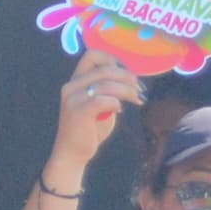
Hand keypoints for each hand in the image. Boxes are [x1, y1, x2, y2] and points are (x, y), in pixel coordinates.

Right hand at [49, 44, 141, 178]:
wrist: (71, 154)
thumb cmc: (88, 130)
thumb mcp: (99, 105)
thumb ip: (108, 90)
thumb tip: (130, 77)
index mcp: (75, 81)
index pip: (93, 55)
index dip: (113, 59)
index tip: (127, 73)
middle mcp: (71, 86)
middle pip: (106, 69)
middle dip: (128, 77)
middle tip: (139, 89)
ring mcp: (73, 98)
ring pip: (108, 84)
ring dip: (128, 91)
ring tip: (137, 99)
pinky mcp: (79, 111)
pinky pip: (105, 99)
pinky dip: (117, 103)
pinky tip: (120, 110)